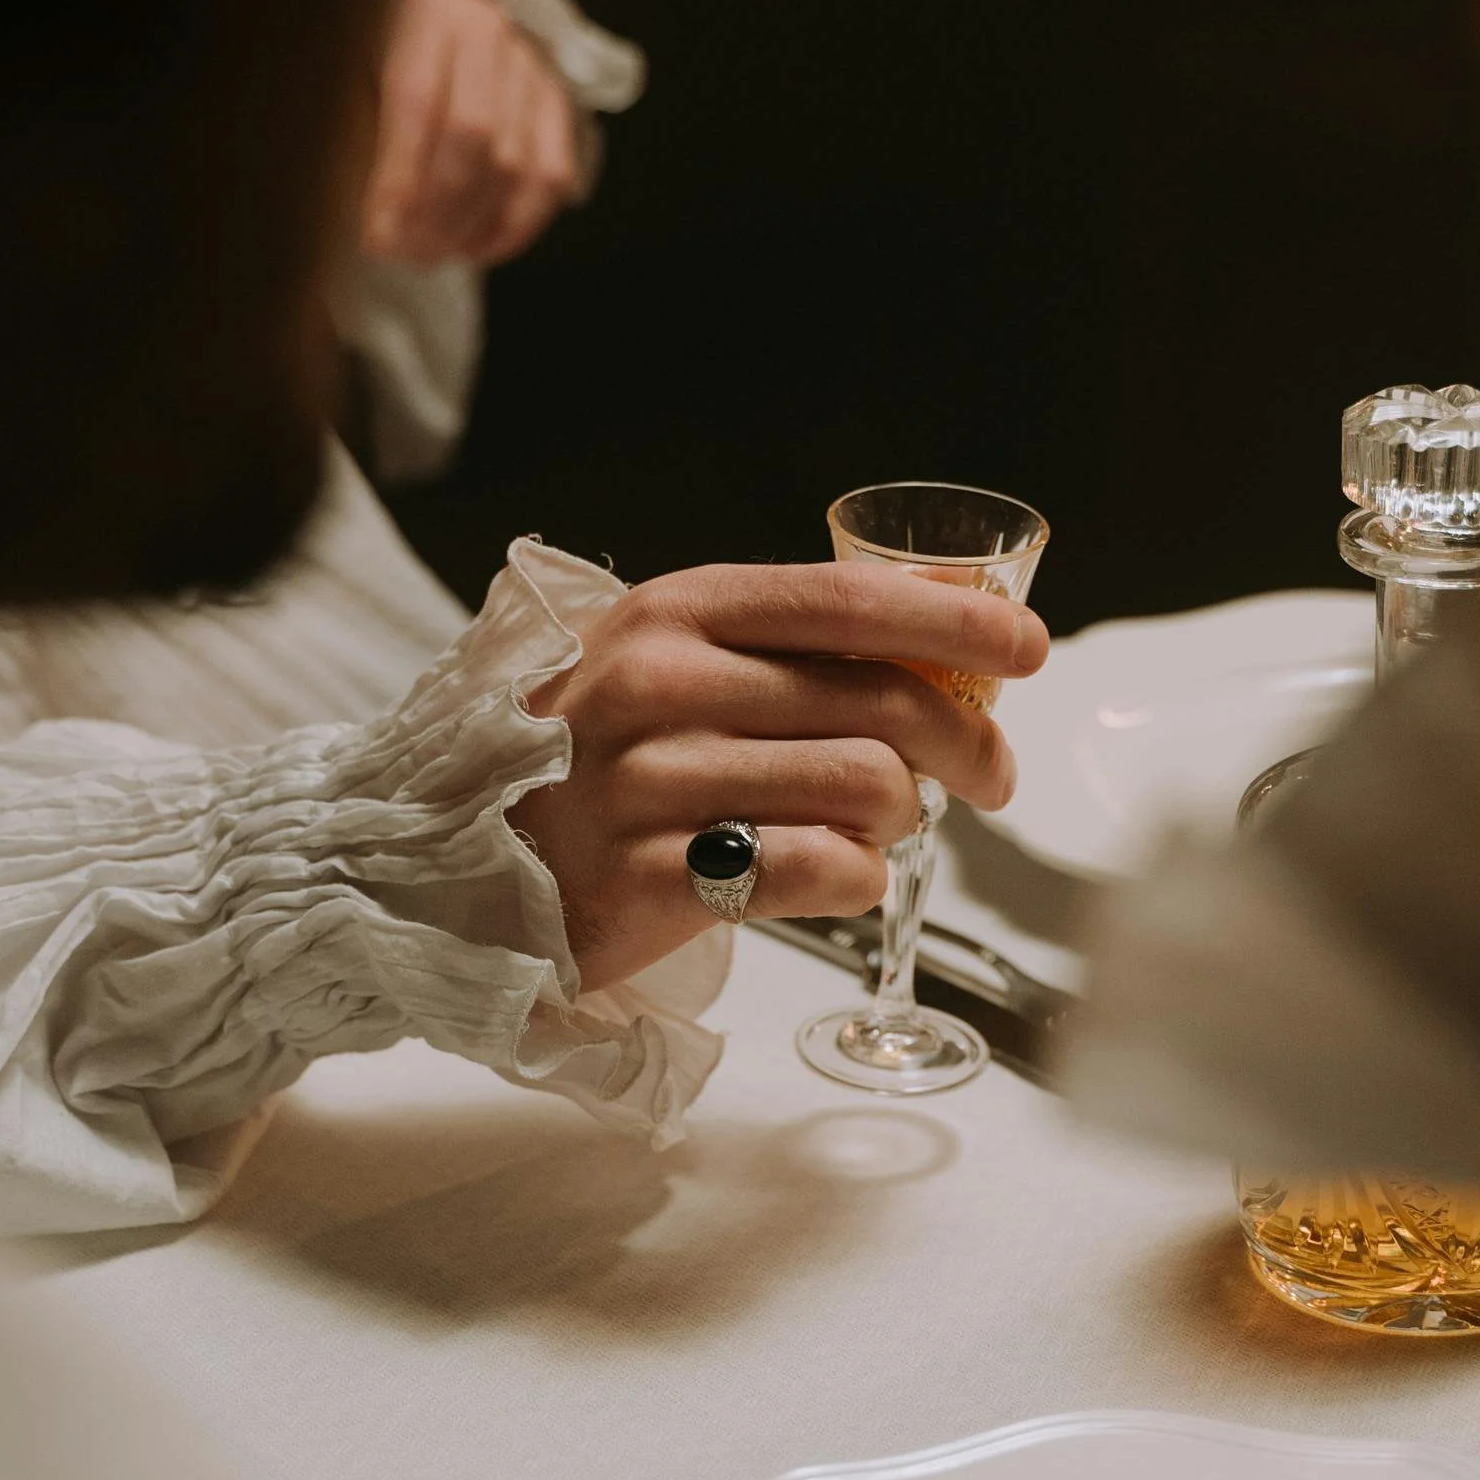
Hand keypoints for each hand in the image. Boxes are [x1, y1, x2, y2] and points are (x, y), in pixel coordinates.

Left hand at [362, 0, 582, 267]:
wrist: (422, 13)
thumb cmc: (365, 49)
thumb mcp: (341, 69)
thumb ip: (352, 129)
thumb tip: (359, 216)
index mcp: (423, 7)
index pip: (416, 102)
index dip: (399, 179)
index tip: (377, 238)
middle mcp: (486, 25)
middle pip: (474, 137)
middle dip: (438, 211)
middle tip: (405, 255)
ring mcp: (530, 60)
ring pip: (517, 164)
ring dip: (474, 225)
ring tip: (432, 256)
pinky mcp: (555, 95)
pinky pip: (552, 174)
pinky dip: (519, 223)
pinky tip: (479, 249)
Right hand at [516, 563, 1048, 994]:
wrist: (454, 865)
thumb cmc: (587, 762)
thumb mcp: (664, 663)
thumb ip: (780, 647)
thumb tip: (943, 641)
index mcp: (674, 611)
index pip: (847, 598)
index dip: (957, 620)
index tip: (1025, 649)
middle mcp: (658, 683)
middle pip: (883, 702)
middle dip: (968, 743)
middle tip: (988, 776)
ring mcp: (648, 782)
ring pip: (866, 790)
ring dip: (901, 818)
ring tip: (875, 828)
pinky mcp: (649, 880)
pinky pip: (821, 871)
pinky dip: (857, 878)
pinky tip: (836, 873)